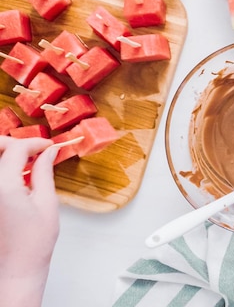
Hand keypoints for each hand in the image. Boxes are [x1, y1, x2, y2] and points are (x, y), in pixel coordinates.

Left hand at [0, 136, 58, 306]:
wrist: (16, 268)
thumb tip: (48, 153)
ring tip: (25, 161)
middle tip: (33, 149)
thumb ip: (44, 172)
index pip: (16, 149)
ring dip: (5, 155)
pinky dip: (2, 169)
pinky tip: (15, 175)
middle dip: (13, 143)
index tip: (49, 146)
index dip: (35, 143)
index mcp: (4, 186)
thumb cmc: (33, 243)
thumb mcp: (47, 202)